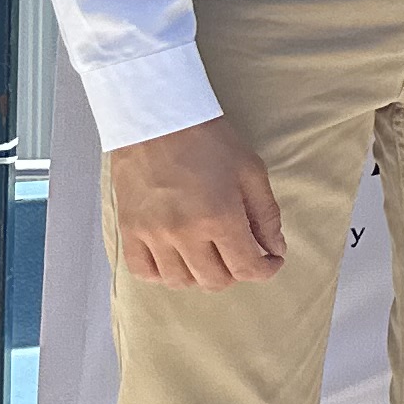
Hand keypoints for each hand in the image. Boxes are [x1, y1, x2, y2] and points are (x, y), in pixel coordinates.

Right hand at [108, 118, 285, 288]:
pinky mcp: (129, 230)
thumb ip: (266, 215)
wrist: (158, 121)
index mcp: (220, 218)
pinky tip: (176, 260)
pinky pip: (143, 272)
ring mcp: (152, 235)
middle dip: (236, 273)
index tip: (272, 260)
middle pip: (214, 281)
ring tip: (211, 256)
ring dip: (200, 276)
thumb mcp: (251, 171)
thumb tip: (274, 249)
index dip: (266, 270)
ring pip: (179, 282)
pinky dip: (162, 274)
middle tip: (242, 254)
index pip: (247, 268)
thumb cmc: (209, 141)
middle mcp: (184, 233)